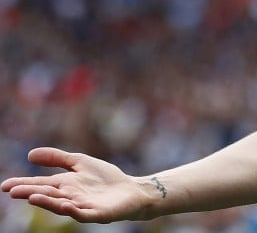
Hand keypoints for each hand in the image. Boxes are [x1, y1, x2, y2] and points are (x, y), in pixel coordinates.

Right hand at [2, 147, 149, 222]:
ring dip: (47, 202)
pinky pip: (82, 213)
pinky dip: (72, 210)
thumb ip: (57, 159)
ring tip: (32, 197)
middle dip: (30, 193)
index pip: (40, 184)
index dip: (23, 184)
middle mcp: (69, 197)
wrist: (131, 191)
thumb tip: (29, 155)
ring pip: (61, 206)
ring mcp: (82, 207)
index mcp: (64, 185)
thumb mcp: (80, 162)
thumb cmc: (105, 178)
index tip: (5, 186)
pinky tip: (64, 204)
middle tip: (12, 191)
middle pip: (48, 194)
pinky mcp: (96, 214)